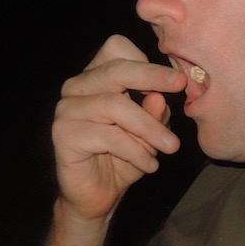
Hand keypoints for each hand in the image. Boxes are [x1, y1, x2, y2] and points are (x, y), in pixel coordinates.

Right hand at [52, 34, 185, 220]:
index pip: (116, 48)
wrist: (97, 197)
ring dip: (150, 127)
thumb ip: (155, 112)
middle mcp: (76, 87)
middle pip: (115, 69)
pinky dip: (136, 151)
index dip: (147, 60)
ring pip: (115, 105)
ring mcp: (66, 109)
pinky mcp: (63, 134)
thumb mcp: (150, 132)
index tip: (177, 79)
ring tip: (171, 147)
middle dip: (152, 77)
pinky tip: (150, 165)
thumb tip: (159, 97)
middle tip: (180, 85)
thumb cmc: (124, 158)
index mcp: (96, 77)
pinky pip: (108, 136)